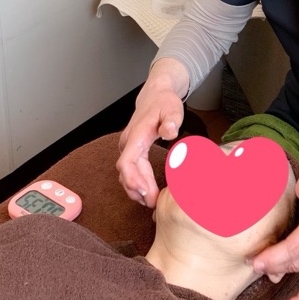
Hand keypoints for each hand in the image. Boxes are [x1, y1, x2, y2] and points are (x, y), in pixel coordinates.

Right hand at [116, 60, 188, 205]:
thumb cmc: (164, 102)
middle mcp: (128, 143)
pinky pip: (131, 171)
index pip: (127, 162)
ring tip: (151, 203)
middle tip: (154, 204)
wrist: (156, 95)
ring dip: (136, 189)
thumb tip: (169, 132)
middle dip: (137, 190)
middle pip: (126, 172)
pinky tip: (148, 193)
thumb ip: (171, 120)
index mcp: (136, 135)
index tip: (146, 193)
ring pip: (127, 174)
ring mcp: (129, 147)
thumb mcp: (172, 108)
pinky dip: (137, 183)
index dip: (134, 180)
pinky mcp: (132, 151)